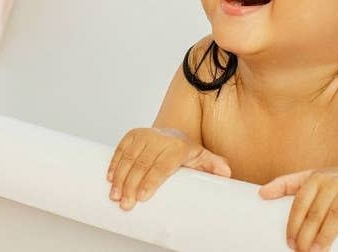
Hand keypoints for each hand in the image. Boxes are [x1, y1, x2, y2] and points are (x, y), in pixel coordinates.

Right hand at [106, 127, 230, 209]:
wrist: (174, 135)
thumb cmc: (186, 152)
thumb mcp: (202, 158)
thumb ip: (213, 165)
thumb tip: (227, 173)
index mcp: (177, 146)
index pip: (162, 165)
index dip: (151, 181)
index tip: (142, 197)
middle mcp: (160, 138)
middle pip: (142, 164)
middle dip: (131, 185)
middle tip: (125, 203)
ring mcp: (146, 135)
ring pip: (129, 157)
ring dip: (119, 176)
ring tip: (115, 195)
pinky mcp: (134, 134)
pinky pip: (121, 147)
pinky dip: (114, 162)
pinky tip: (110, 178)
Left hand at [259, 165, 337, 250]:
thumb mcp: (313, 179)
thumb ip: (287, 184)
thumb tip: (261, 194)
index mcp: (318, 177)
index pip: (301, 201)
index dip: (294, 223)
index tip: (290, 243)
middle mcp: (336, 179)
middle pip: (317, 210)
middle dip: (307, 233)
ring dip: (326, 233)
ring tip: (317, 251)